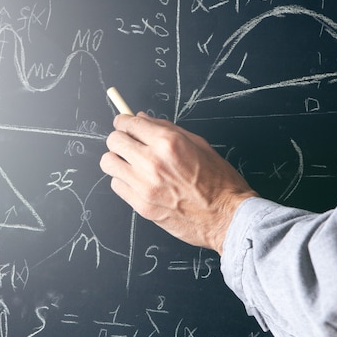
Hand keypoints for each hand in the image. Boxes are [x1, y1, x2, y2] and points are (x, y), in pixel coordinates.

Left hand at [99, 112, 257, 254]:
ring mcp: (145, 186)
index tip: (125, 124)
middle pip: (114, 140)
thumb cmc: (219, 182)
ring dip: (118, 160)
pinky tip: (137, 182)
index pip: (129, 123)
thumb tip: (142, 119)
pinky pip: (116, 185)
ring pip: (108, 163)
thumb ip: (167, 130)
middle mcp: (153, 162)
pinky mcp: (141, 206)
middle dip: (120, 139)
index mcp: (169, 142)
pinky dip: (123, 181)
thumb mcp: (199, 145)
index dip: (125, 121)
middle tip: (128, 144)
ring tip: (130, 164)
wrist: (227, 217)